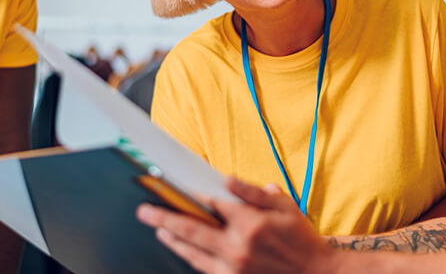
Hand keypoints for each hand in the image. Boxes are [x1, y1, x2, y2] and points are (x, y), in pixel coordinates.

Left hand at [136, 176, 337, 273]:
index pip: (212, 204)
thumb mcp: (285, 206)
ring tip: (157, 228)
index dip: (191, 194)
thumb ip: (254, 192)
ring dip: (172, 239)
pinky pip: (204, 268)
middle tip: (144, 211)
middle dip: (165, 218)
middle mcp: (238, 247)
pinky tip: (180, 247)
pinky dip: (190, 256)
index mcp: (251, 224)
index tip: (172, 187)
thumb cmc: (301, 238)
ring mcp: (234, 267)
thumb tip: (228, 179)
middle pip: (192, 230)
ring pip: (193, 252)